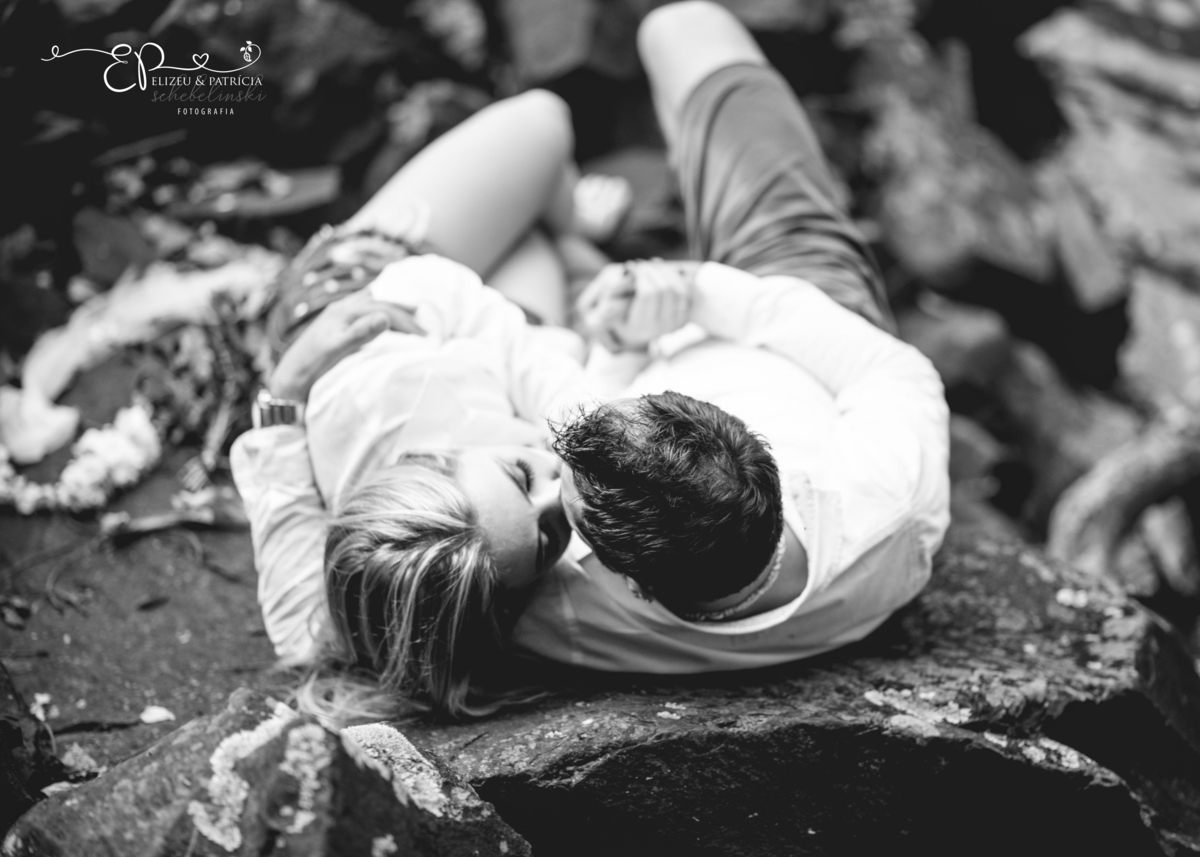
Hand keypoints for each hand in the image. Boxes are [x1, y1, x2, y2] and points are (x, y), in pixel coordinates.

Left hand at [269, 289, 422, 401]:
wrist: (288, 378)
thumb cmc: (311, 366)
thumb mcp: (335, 350)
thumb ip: (360, 333)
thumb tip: (385, 316)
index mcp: (344, 312)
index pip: (384, 310)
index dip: (406, 322)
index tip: (425, 337)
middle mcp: (341, 308)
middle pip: (380, 303)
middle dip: (405, 314)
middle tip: (426, 330)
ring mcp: (337, 314)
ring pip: (372, 302)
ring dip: (393, 306)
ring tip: (413, 312)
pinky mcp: (335, 323)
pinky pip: (363, 308)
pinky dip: (379, 309)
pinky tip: (384, 315)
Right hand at [577, 260, 695, 352]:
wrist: (635, 334)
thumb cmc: (618, 317)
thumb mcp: (607, 308)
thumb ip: (612, 292)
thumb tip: (627, 276)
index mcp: (640, 326)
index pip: (648, 293)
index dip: (641, 274)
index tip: (632, 267)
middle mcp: (660, 328)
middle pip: (664, 289)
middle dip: (652, 271)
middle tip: (641, 264)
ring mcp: (675, 325)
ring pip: (678, 288)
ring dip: (665, 272)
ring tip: (651, 266)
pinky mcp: (684, 318)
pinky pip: (687, 292)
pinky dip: (676, 277)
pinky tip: (663, 271)